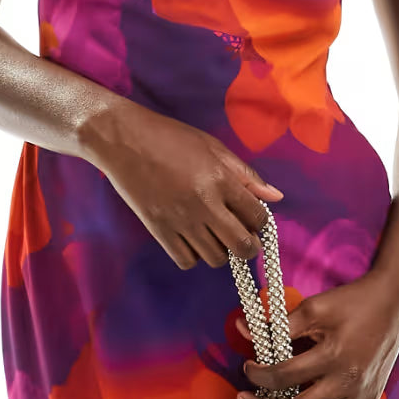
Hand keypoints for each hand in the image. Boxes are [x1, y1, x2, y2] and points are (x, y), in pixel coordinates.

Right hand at [83, 97, 281, 269]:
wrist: (123, 139)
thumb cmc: (171, 138)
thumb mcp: (213, 148)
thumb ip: (245, 175)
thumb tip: (275, 197)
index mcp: (221, 180)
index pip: (257, 216)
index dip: (261, 222)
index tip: (253, 218)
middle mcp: (204, 204)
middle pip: (242, 246)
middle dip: (248, 246)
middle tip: (241, 236)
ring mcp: (180, 221)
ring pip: (216, 258)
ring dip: (221, 251)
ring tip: (213, 235)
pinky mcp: (159, 230)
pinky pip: (187, 261)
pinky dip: (194, 255)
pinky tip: (191, 238)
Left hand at [234, 272, 398, 398]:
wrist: (394, 304)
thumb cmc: (354, 302)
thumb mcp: (316, 307)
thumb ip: (280, 324)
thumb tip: (244, 329)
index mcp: (333, 356)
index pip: (284, 376)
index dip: (259, 375)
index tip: (247, 368)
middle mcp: (347, 383)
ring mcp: (359, 397)